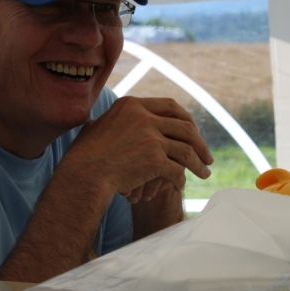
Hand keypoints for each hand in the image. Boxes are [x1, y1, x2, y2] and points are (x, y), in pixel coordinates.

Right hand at [60, 97, 213, 201]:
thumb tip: (107, 120)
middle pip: (184, 126)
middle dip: (199, 142)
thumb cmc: (83, 156)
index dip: (186, 119)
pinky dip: (181, 179)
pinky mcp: (155, 158)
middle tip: (206, 155)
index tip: (193, 132)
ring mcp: (151, 136)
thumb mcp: (96, 127)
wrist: (83, 175)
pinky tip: (181, 185)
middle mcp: (144, 116)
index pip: (170, 106)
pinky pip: (177, 169)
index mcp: (132, 105)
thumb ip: (109, 121)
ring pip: (186, 149)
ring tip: (205, 172)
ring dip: (198, 162)